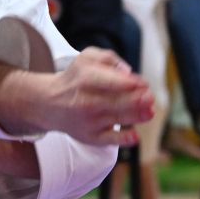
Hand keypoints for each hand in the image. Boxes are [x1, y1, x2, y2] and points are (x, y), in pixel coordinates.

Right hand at [40, 47, 154, 146]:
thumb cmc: (75, 79)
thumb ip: (108, 58)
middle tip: (149, 97)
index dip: (129, 83)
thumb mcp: (86, 58)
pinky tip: (135, 137)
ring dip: (137, 116)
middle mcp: (86, 101)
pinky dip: (123, 140)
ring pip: (117, 118)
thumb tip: (127, 71)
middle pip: (116, 101)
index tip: (143, 84)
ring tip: (149, 112)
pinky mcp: (91, 136)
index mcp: (86, 79)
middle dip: (137, 100)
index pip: (110, 82)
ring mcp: (89, 121)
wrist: (50, 103)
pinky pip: (109, 140)